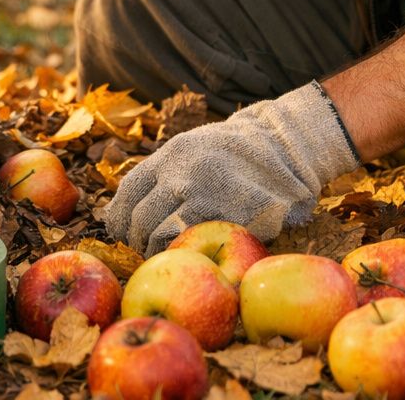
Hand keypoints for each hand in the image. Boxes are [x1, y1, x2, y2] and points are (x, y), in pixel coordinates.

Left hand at [103, 81, 359, 254]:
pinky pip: (195, 248)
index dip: (119, 217)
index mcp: (171, 154)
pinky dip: (189, 255)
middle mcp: (183, 175)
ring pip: (162, 238)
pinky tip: (194, 254)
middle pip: (140, 220)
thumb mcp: (193, 148)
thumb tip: (117, 214)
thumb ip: (162, 174)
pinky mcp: (229, 221)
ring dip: (160, 252)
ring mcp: (206, 199)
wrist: (286, 148)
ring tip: (168, 252)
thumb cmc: (236, 155)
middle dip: (138, 240)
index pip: (128, 192)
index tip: (121, 230)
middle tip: (146, 248)